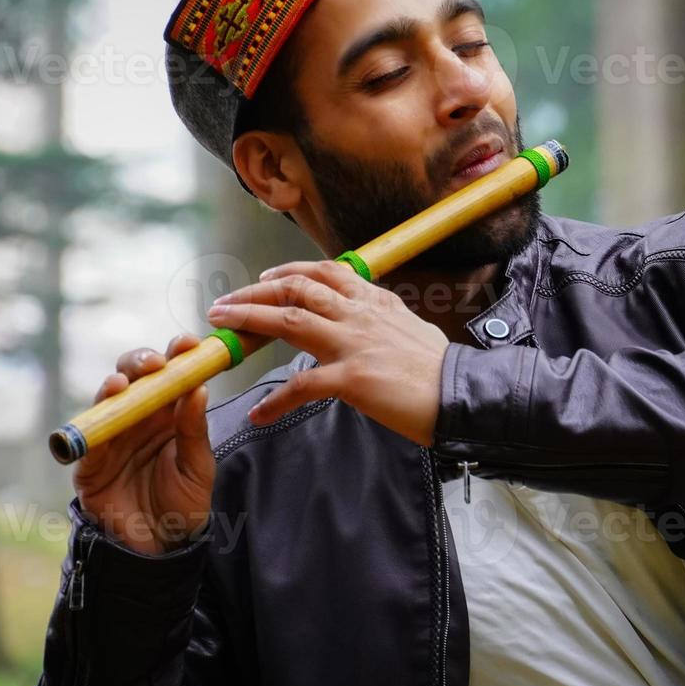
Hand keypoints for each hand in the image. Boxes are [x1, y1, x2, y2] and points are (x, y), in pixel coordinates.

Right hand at [72, 334, 215, 554]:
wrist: (161, 547)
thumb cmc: (184, 504)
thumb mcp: (199, 467)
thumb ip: (195, 430)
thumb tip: (199, 388)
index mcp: (170, 413)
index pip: (172, 374)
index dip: (178, 354)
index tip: (189, 343)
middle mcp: (140, 418)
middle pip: (134, 376)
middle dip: (142, 361)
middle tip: (157, 362)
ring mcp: (113, 436)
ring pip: (107, 399)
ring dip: (115, 386)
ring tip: (123, 383)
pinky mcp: (91, 461)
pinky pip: (88, 438)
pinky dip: (93, 424)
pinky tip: (103, 414)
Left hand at [205, 260, 449, 445]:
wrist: (462, 394)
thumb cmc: (441, 369)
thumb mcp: (412, 328)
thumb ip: (385, 319)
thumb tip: (372, 318)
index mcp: (375, 301)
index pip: (325, 272)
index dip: (289, 272)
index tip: (266, 278)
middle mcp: (359, 314)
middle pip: (296, 288)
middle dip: (254, 292)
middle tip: (225, 303)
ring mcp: (353, 343)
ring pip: (289, 320)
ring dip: (249, 321)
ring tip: (222, 329)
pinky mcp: (352, 378)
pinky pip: (302, 385)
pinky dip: (276, 400)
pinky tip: (260, 414)